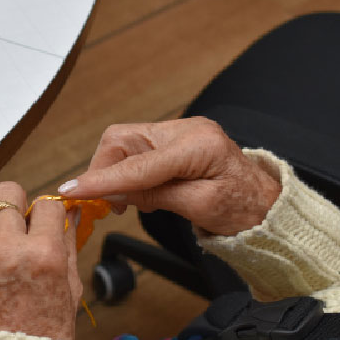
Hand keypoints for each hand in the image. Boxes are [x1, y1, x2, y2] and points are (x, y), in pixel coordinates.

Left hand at [0, 182, 81, 339]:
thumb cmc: (46, 329)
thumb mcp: (69, 284)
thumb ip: (68, 241)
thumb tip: (72, 211)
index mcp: (42, 254)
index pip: (46, 204)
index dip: (49, 212)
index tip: (47, 221)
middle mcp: (5, 250)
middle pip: (6, 193)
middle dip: (18, 204)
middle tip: (22, 222)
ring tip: (3, 249)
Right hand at [58, 117, 280, 235]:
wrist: (267, 204)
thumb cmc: (244, 208)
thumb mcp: (199, 209)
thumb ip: (154, 196)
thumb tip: (114, 195)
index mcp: (197, 144)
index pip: (137, 164)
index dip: (101, 180)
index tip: (72, 190)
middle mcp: (187, 130)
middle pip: (122, 140)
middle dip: (104, 171)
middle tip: (104, 203)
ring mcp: (180, 132)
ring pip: (125, 144)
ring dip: (115, 173)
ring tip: (126, 203)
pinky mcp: (175, 140)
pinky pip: (137, 150)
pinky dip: (128, 172)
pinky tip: (138, 193)